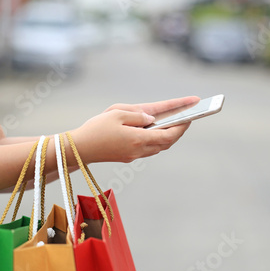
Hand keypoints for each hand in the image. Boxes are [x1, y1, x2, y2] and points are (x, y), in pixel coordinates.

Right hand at [70, 96, 198, 163]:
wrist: (79, 149)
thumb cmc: (96, 128)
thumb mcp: (116, 113)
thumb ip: (138, 115)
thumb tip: (152, 118)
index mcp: (138, 139)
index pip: (168, 136)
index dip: (181, 127)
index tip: (190, 118)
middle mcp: (139, 150)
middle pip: (166, 143)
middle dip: (178, 132)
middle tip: (186, 119)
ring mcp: (133, 156)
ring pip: (158, 147)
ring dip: (168, 137)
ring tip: (175, 123)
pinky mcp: (128, 157)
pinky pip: (149, 149)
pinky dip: (157, 140)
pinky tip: (157, 131)